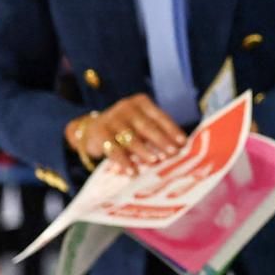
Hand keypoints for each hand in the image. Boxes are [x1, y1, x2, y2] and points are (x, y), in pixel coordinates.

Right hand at [63, 93, 187, 175]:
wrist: (92, 129)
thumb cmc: (125, 129)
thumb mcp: (140, 125)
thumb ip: (156, 133)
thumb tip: (177, 150)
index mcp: (141, 103)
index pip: (160, 116)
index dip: (172, 130)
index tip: (182, 143)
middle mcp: (127, 107)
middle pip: (147, 126)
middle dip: (161, 141)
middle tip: (172, 154)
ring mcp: (112, 118)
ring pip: (131, 137)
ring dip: (144, 151)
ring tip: (154, 162)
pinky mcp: (99, 132)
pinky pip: (114, 149)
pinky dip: (124, 162)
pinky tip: (132, 171)